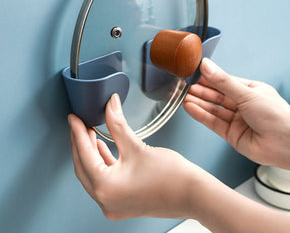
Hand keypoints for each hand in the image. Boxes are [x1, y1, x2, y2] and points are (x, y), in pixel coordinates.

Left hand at [69, 94, 205, 220]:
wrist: (194, 194)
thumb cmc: (172, 177)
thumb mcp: (138, 146)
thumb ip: (118, 124)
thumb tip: (110, 105)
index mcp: (106, 188)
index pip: (84, 154)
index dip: (77, 132)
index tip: (74, 118)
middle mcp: (106, 201)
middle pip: (83, 166)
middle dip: (80, 143)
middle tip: (79, 123)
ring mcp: (114, 204)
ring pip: (93, 174)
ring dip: (90, 153)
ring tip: (89, 132)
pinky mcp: (123, 202)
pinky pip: (104, 180)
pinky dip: (102, 163)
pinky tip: (103, 148)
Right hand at [183, 58, 289, 174]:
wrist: (286, 144)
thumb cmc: (277, 116)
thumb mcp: (247, 93)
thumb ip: (223, 82)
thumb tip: (207, 66)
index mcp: (250, 91)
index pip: (224, 82)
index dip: (209, 78)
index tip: (194, 73)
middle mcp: (243, 105)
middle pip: (217, 96)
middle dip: (201, 91)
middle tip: (185, 85)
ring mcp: (236, 120)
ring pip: (213, 109)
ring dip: (198, 102)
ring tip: (183, 96)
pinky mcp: (231, 134)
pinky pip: (213, 122)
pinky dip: (201, 115)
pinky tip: (190, 107)